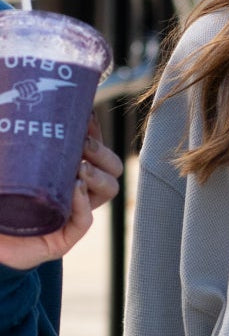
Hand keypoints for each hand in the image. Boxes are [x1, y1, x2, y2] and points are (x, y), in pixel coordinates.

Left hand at [0, 114, 123, 269]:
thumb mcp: (9, 158)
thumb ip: (13, 137)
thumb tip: (11, 96)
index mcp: (67, 169)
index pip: (94, 148)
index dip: (95, 131)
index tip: (86, 117)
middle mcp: (75, 190)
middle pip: (111, 168)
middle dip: (102, 154)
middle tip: (83, 145)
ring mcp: (71, 214)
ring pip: (108, 191)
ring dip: (98, 176)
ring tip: (80, 169)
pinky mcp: (62, 239)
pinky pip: (85, 222)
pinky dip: (83, 205)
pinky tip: (75, 190)